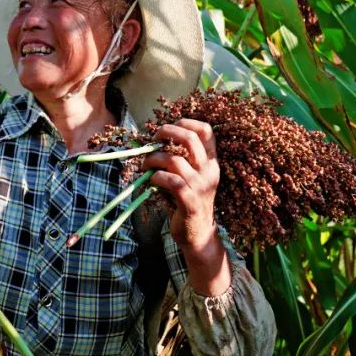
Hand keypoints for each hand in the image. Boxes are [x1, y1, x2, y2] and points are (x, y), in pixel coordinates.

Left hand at [140, 119, 219, 251]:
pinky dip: (157, 177)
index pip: (206, 131)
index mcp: (211, 161)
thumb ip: (180, 158)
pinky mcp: (190, 201)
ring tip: (145, 165)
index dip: (185, 122)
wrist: (198, 233)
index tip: (168, 129)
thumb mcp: (190, 176)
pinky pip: (171, 181)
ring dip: (153, 159)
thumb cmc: (187, 200)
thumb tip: (154, 139)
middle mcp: (209, 171)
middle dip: (166, 133)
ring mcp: (201, 186)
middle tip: (152, 140)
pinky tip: (152, 180)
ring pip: (174, 160)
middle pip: (190, 139)